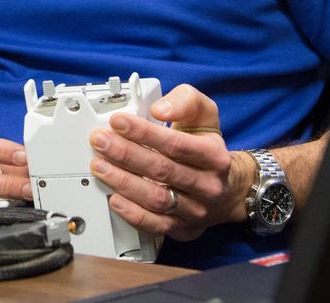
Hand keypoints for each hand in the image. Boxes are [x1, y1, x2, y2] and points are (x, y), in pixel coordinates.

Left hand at [88, 84, 238, 241]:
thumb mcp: (205, 115)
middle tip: (100, 142)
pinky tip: (115, 199)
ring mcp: (196, 210)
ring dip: (124, 182)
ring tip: (100, 166)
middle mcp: (207, 185)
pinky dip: (133, 214)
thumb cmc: (208, 147)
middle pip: (162, 170)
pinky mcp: (184, 229)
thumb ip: (185, 101)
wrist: (229, 188)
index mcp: (214, 156)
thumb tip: (160, 108)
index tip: (118, 122)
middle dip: (125, 154)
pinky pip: (157, 225)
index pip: (176, 144)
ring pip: (157, 199)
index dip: (144, 132)